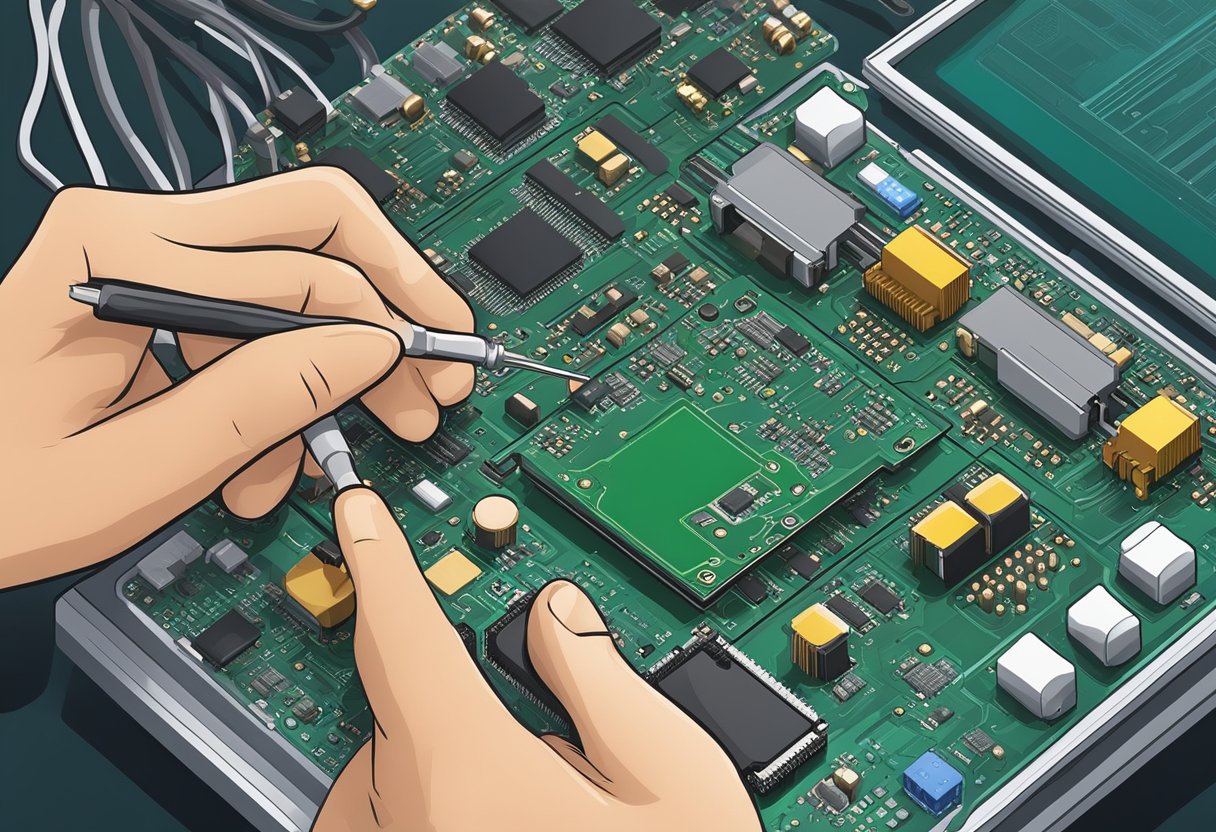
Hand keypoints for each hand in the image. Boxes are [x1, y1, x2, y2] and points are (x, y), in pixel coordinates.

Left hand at [0, 169, 472, 587]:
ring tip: (338, 448)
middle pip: (312, 228)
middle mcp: (130, 229)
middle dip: (387, 306)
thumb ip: (260, 402)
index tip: (440, 372)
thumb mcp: (137, 470)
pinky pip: (250, 313)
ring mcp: (141, 251)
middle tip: (434, 376)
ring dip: (329, 362)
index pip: (304, 269)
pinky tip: (270, 455)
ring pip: (291, 276)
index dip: (390, 323)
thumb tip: (371, 351)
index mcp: (116, 254)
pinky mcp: (150, 283)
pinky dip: (278, 380)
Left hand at [317, 488, 760, 831]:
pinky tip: (516, 827)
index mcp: (471, 781)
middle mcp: (408, 830)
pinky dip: (434, 809)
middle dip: (468, 703)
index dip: (381, 562)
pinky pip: (387, 829)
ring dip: (454, 768)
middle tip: (561, 757)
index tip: (357, 512)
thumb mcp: (683, 788)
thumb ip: (607, 682)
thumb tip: (556, 619)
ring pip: (393, 781)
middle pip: (405, 717)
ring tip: (556, 817)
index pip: (406, 638)